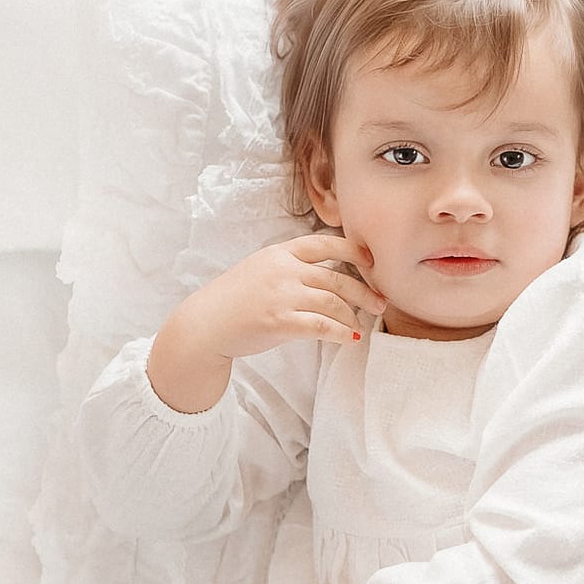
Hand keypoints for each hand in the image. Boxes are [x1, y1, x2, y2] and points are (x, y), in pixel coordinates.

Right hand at [148, 233, 385, 412]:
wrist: (204, 325)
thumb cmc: (233, 301)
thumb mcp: (260, 270)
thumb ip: (291, 268)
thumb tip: (329, 279)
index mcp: (280, 253)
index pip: (325, 244)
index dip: (353, 251)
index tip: (371, 262)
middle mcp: (283, 270)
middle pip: (337, 278)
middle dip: (364, 291)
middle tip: (380, 303)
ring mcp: (282, 295)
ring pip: (333, 303)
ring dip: (353, 316)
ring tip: (361, 327)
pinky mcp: (281, 321)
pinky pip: (323, 326)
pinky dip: (341, 333)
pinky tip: (350, 340)